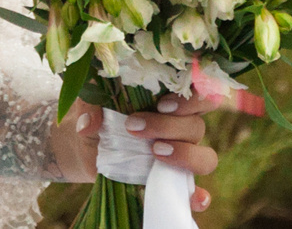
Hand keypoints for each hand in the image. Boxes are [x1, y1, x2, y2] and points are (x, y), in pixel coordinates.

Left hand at [57, 96, 220, 213]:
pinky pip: (196, 192)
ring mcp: (181, 157)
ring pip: (205, 157)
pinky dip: (198, 196)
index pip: (199, 94)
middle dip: (168, 126)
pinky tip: (193, 197)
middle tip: (135, 127)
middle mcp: (181, 129)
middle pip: (196, 126)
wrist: (86, 146)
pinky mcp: (172, 182)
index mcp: (169, 102)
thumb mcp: (88, 104)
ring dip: (185, 154)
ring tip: (154, 152)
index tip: (161, 104)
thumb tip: (88, 124)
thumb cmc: (96, 115)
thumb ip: (89, 106)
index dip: (190, 99)